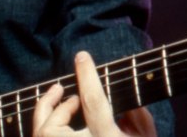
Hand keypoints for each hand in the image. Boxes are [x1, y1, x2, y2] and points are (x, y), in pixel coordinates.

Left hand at [32, 51, 156, 136]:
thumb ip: (139, 118)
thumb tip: (124, 101)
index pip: (92, 102)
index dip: (86, 76)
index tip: (82, 56)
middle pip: (51, 128)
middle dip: (54, 106)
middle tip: (65, 90)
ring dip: (47, 118)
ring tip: (62, 104)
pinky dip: (48, 132)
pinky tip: (60, 125)